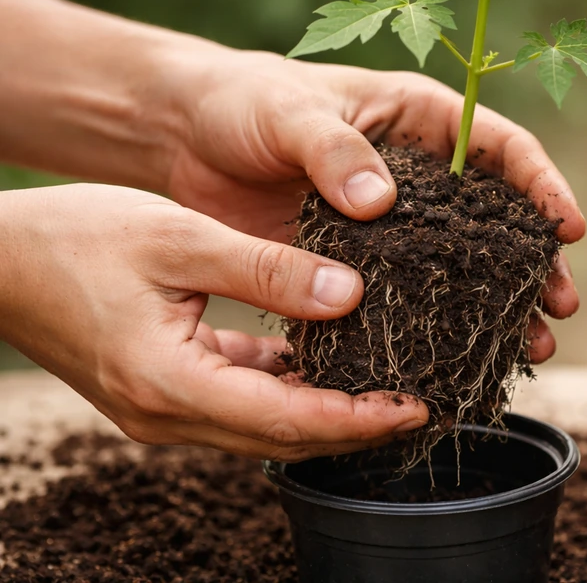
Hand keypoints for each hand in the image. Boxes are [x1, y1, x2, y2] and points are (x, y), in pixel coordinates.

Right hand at [0, 184, 428, 460]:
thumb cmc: (77, 238)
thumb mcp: (180, 240)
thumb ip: (267, 271)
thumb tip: (349, 295)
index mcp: (171, 383)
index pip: (289, 420)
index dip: (359, 420)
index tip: (416, 409)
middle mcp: (166, 414)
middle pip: (283, 437)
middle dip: (355, 427)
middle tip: (419, 407)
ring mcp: (160, 409)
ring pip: (264, 426)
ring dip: (325, 413)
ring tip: (386, 389)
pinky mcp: (160, 391)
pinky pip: (238, 401)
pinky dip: (286, 390)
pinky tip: (322, 360)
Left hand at [164, 47, 586, 360]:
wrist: (186, 137)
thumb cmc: (245, 101)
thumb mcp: (289, 113)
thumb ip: (334, 150)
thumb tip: (380, 202)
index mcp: (421, 118)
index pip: (502, 146)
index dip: (543, 185)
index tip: (569, 227)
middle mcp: (421, 173)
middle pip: (499, 217)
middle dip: (536, 262)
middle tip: (561, 305)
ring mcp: (396, 221)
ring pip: (464, 264)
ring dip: (500, 304)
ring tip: (531, 346)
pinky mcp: (361, 261)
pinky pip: (410, 294)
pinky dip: (436, 323)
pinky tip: (457, 356)